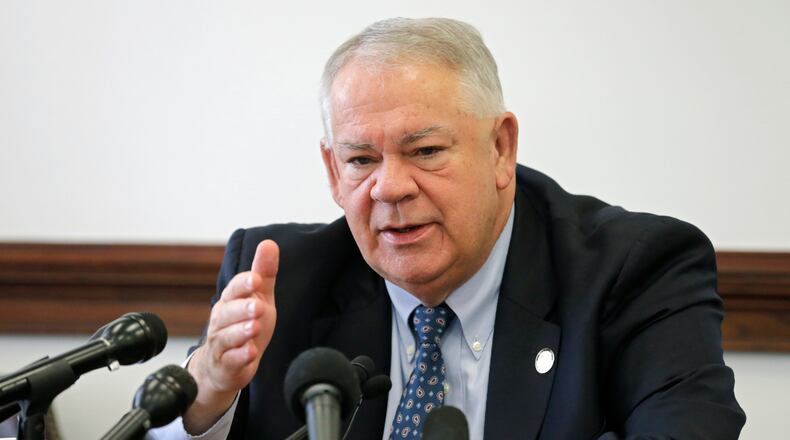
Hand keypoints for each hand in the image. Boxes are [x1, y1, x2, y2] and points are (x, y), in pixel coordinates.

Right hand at [183, 239, 278, 433]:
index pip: (235, 288)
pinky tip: (251, 353)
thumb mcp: (258, 297)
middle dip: (242, 308)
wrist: (225, 365)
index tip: (257, 279)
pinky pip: (231, 361)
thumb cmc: (243, 324)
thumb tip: (269, 243)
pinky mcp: (226, 365)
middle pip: (227, 312)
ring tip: (255, 327)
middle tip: (258, 306)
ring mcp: (221, 344)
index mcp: (230, 300)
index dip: (245, 284)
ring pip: (227, 336)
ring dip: (241, 332)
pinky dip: (240, 357)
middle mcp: (221, 321)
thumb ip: (264, 272)